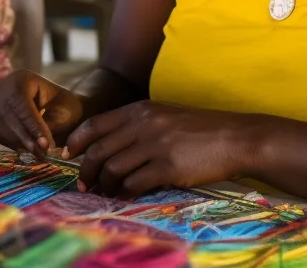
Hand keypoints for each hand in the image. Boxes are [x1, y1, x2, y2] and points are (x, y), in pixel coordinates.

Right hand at [0, 71, 84, 159]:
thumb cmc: (64, 108)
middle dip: (25, 137)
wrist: (58, 110)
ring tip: (38, 154)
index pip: (22, 103)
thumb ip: (49, 126)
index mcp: (21, 78)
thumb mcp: (62, 112)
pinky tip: (27, 148)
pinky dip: (12, 144)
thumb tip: (39, 145)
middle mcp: (3, 87)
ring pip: (0, 126)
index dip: (32, 125)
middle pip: (8, 115)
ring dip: (19, 143)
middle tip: (42, 153)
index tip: (46, 144)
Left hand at [65, 101, 252, 198]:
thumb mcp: (164, 116)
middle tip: (84, 184)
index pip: (95, 124)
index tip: (69, 155)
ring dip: (104, 185)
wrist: (236, 138)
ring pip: (113, 168)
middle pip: (99, 149)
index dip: (77, 142)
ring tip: (104, 193)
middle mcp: (144, 123)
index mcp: (140, 110)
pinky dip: (125, 192)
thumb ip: (137, 126)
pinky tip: (125, 196)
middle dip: (86, 170)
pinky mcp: (169, 166)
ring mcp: (156, 144)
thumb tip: (108, 147)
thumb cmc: (200, 130)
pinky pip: (135, 183)